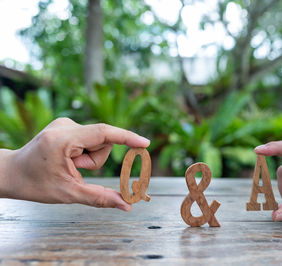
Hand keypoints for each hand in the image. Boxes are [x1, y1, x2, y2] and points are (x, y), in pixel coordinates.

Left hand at [0, 118, 149, 210]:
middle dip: (95, 160)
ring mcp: (66, 123)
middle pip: (102, 142)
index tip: (145, 143)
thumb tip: (127, 206)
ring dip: (89, 158)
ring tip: (69, 166)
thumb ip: (100, 198)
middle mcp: (65, 125)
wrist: (11, 172)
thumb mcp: (68, 193)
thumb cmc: (35, 184)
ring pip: (97, 141)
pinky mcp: (67, 126)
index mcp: (63, 139)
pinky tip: (68, 158)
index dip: (126, 138)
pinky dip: (85, 152)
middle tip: (75, 171)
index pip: (103, 133)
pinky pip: (90, 139)